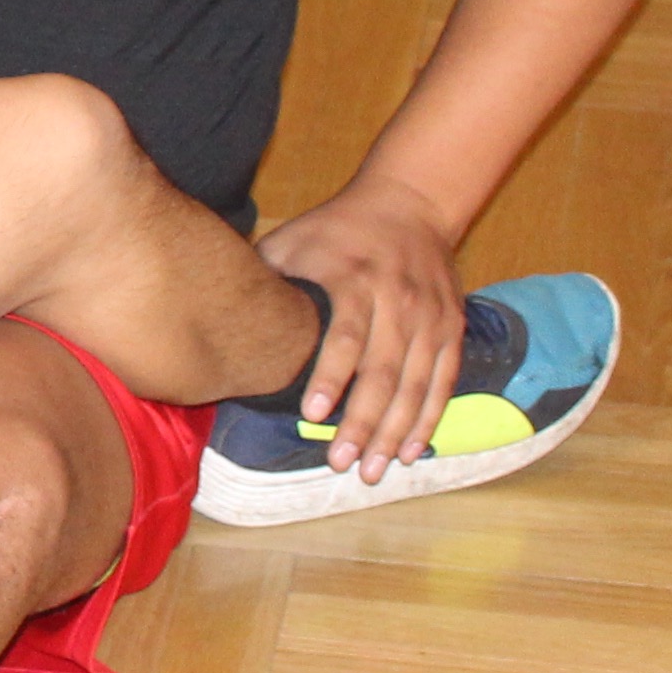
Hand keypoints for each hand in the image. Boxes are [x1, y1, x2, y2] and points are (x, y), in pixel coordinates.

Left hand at [251, 176, 465, 483]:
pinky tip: (411, 451)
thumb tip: (219, 319)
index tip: (312, 416)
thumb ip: (265, 279)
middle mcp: (399, 300)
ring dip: (396, 433)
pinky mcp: (452, 328)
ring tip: (373, 469)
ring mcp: (430, 317)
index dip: (330, 378)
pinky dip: (429, 419)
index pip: (346, 337)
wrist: (410, 203)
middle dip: (363, 422)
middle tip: (340, 463)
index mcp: (356, 279)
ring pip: (416, 385)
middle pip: (384, 372)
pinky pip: (443, 382)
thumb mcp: (292, 240)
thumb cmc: (336, 229)